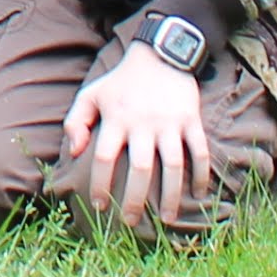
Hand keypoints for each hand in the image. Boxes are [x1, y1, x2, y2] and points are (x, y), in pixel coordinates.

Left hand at [60, 45, 216, 233]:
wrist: (159, 54)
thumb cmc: (121, 81)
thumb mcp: (91, 94)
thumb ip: (75, 122)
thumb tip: (74, 152)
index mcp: (116, 119)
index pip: (103, 158)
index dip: (99, 184)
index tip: (99, 205)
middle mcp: (143, 123)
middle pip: (140, 168)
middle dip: (135, 200)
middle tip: (131, 221)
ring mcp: (170, 123)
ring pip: (173, 165)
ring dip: (171, 195)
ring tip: (167, 219)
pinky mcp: (191, 120)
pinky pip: (200, 151)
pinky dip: (202, 174)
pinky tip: (199, 194)